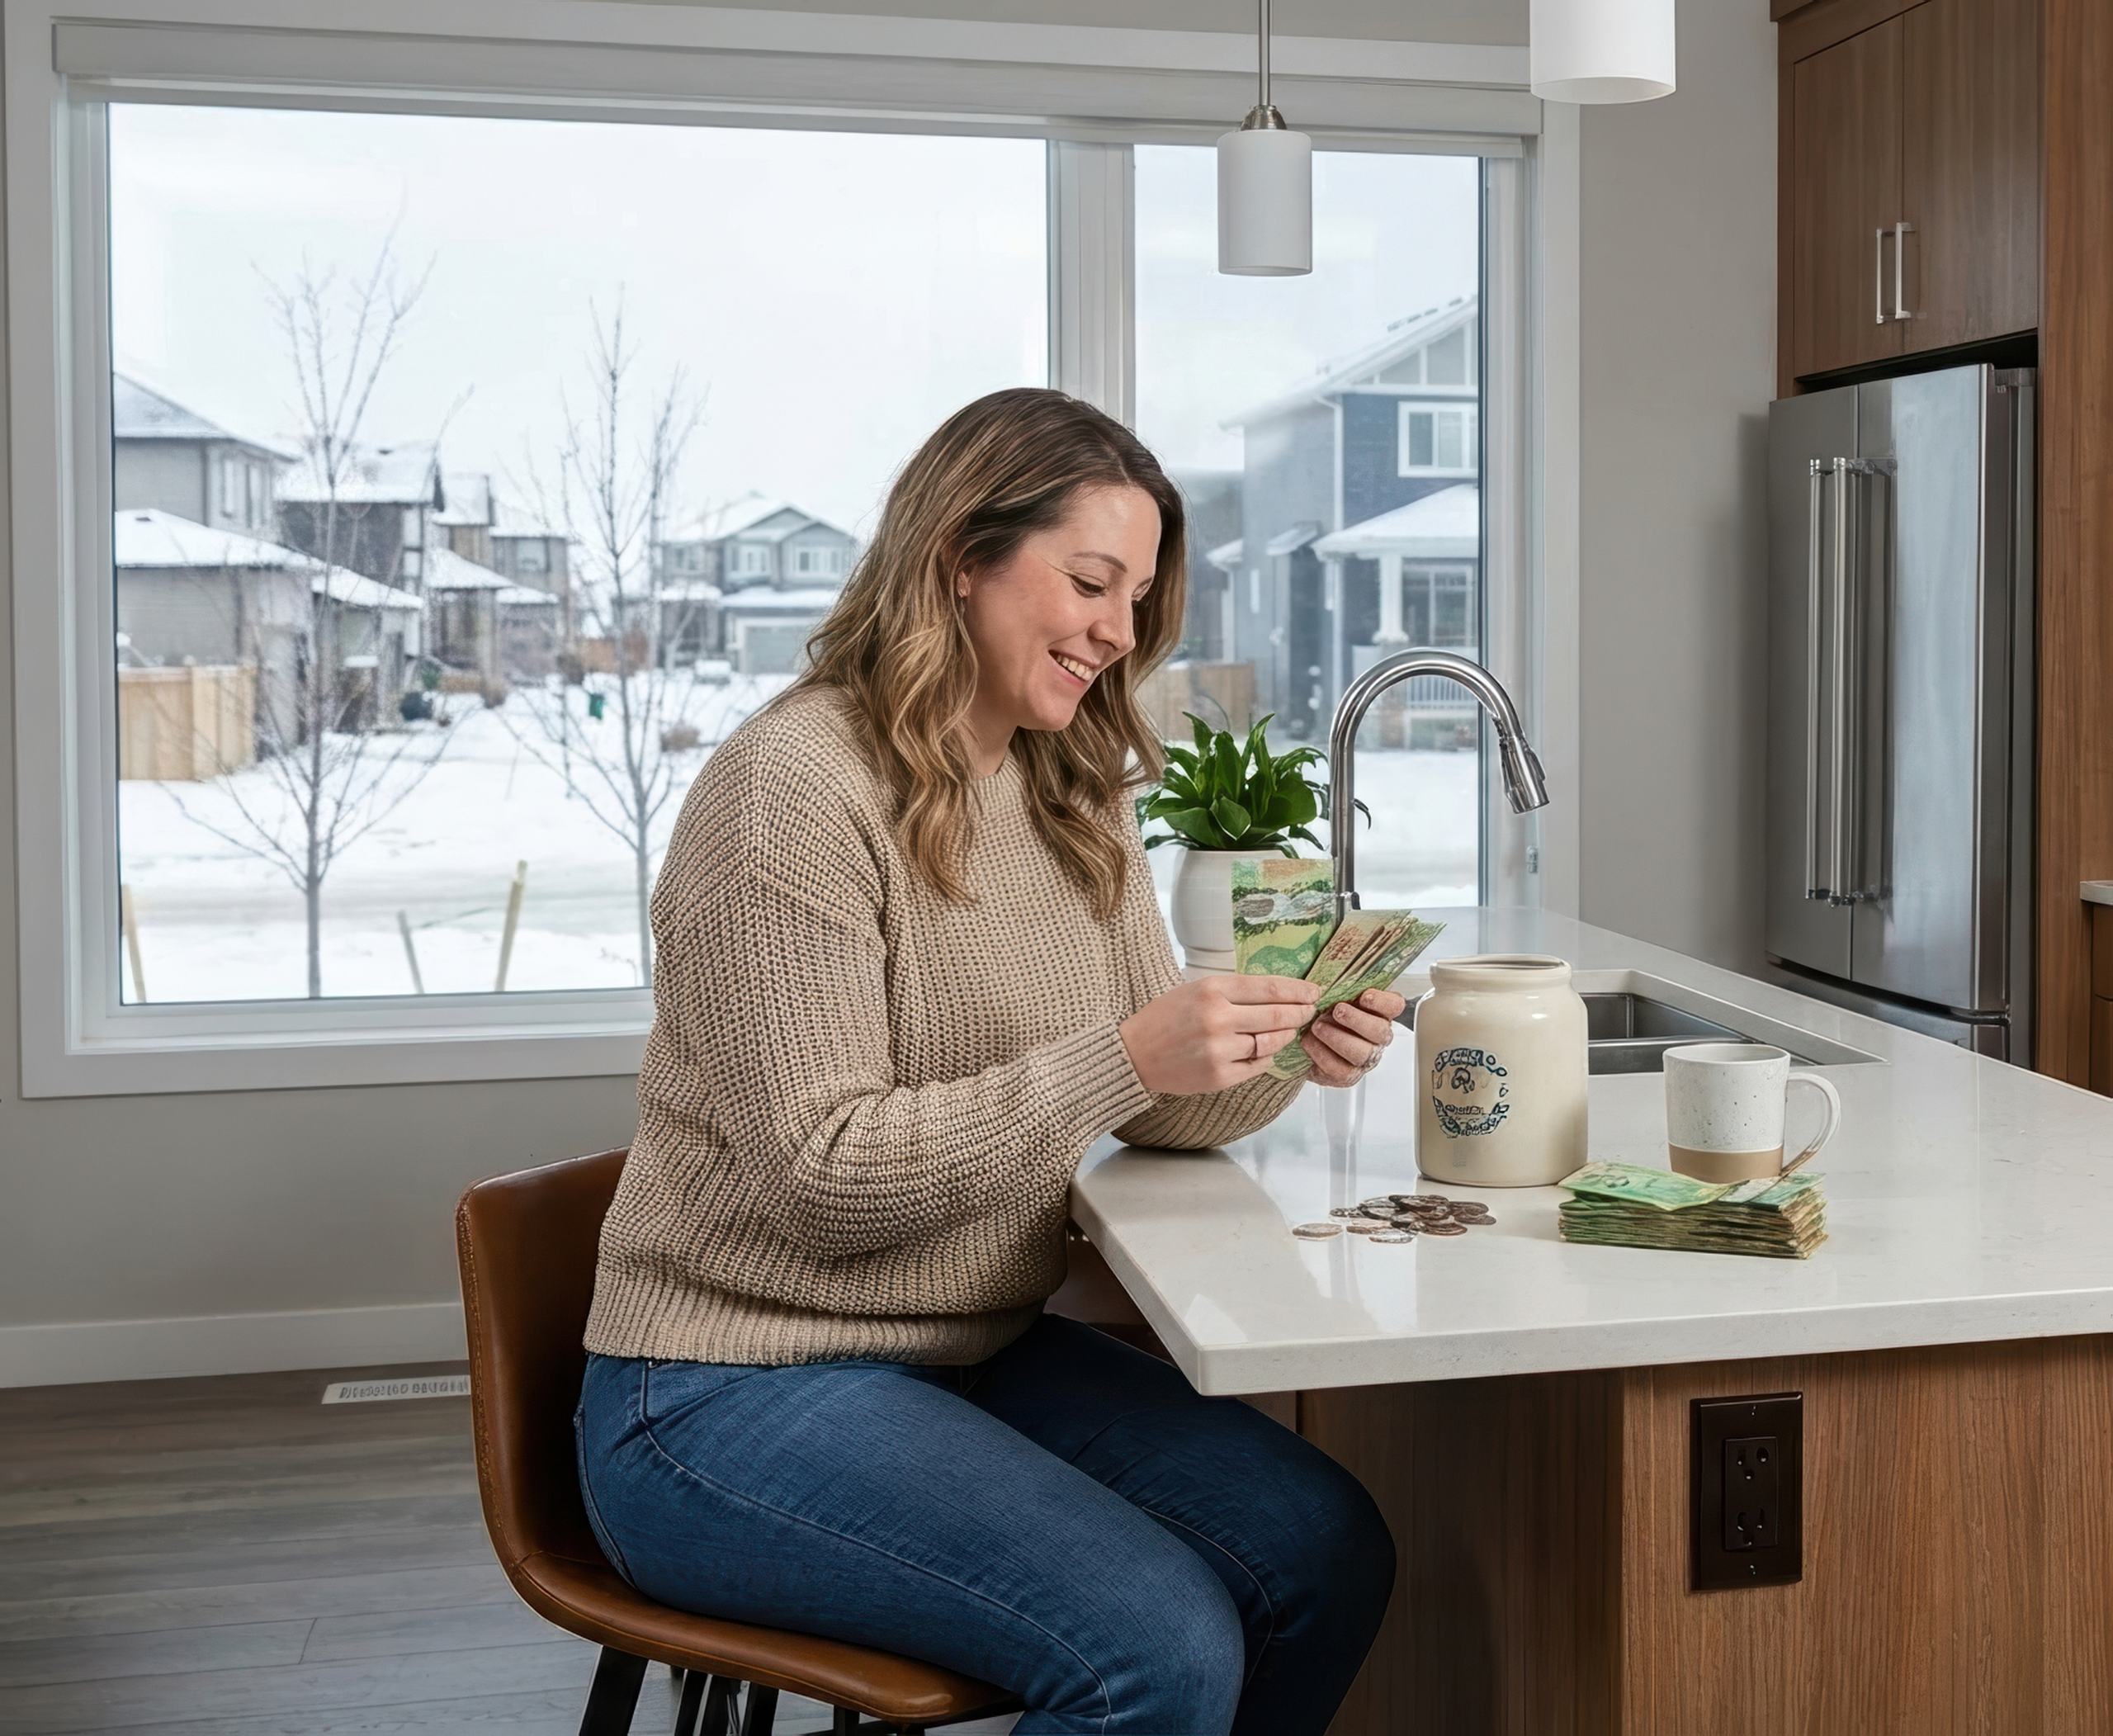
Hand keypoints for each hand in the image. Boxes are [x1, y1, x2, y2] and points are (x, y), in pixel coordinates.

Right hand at [1119, 974, 1320, 1095]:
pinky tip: (1265, 1050)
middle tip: (1309, 1010)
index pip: (1269, 988)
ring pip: (1271, 1042)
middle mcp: (1218, 1018)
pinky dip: (1266, 1057)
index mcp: (1212, 989)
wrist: (1134, 1054)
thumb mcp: (1195, 989)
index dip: (1297, 990)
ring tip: (1290, 1031)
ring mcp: (1220, 1049)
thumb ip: (1233, 991)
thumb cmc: (1164, 1018)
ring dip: (1286, 1036)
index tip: (1312, 991)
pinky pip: (1258, 1065)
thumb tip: (1278, 994)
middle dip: (1300, 1012)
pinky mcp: (1220, 1076)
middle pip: (1277, 1015)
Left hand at [1301, 988, 1407, 1088]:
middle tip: (1337, 1010)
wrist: (1303, 1042)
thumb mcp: (1331, 994)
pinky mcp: (1347, 1075)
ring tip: (1318, 1027)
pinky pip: (1341, 1069)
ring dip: (1337, 1038)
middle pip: (1380, 1031)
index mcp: (1377, 1013)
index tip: (1365, 996)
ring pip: (1362, 1053)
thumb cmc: (1321, 1014)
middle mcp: (1376, 1037)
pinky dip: (1322, 1054)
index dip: (1383, 1002)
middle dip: (1357, 1020)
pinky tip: (1309, 1042)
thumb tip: (1333, 967)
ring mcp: (1363, 1058)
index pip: (1394, 1006)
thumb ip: (1339, 984)